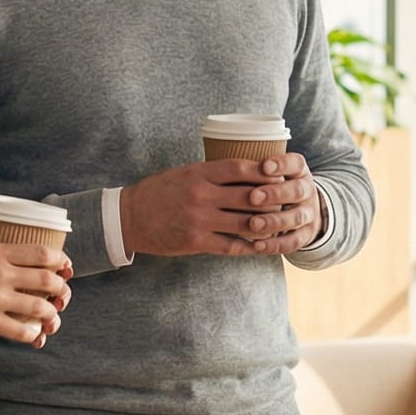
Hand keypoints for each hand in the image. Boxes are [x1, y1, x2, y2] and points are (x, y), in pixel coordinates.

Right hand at [0, 243, 71, 347]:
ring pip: (40, 307)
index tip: (64, 267)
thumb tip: (10, 260)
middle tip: (62, 295)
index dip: (60, 261)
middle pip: (47, 280)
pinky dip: (32, 334)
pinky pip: (21, 330)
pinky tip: (33, 334)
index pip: (41, 253)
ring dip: (51, 314)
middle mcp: (0, 273)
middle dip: (61, 289)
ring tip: (51, 317)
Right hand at [122, 155, 321, 257]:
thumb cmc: (159, 192)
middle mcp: (202, 195)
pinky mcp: (196, 242)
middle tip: (286, 201)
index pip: (240, 168)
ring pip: (245, 223)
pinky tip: (262, 245)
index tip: (278, 175)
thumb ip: (212, 173)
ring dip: (266, 225)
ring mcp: (200, 220)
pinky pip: (231, 245)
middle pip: (249, 196)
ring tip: (279, 225)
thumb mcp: (184, 173)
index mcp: (199, 174)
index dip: (264, 171)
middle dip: (272, 199)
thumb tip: (245, 170)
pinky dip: (250, 246)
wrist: (128, 217)